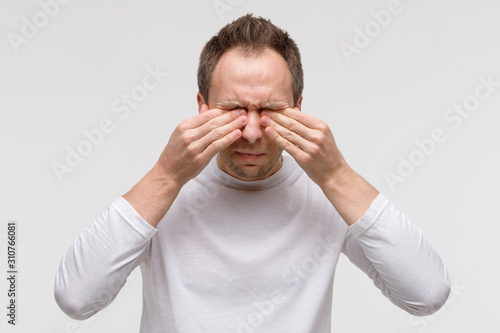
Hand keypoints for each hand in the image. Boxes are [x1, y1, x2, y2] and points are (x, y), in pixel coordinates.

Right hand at [157, 104, 246, 186]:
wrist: (167, 173)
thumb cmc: (175, 153)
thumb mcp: (181, 133)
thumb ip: (196, 121)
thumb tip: (206, 106)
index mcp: (184, 126)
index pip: (207, 115)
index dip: (222, 111)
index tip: (233, 108)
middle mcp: (188, 135)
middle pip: (214, 122)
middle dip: (230, 116)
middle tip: (242, 112)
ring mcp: (194, 147)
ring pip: (217, 133)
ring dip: (232, 125)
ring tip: (243, 121)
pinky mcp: (200, 158)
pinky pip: (217, 146)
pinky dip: (228, 138)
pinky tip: (237, 134)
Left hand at [260, 107, 378, 224]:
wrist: (335, 173)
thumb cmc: (328, 154)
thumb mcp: (323, 134)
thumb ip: (308, 124)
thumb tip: (292, 111)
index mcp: (321, 126)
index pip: (298, 115)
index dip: (283, 110)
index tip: (272, 107)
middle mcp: (317, 136)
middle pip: (292, 123)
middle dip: (276, 116)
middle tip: (264, 111)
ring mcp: (311, 148)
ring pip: (288, 133)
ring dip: (273, 125)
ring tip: (263, 120)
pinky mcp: (305, 159)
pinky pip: (287, 146)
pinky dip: (277, 138)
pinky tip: (269, 132)